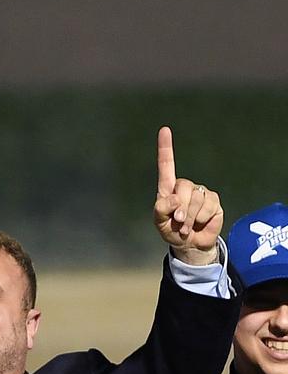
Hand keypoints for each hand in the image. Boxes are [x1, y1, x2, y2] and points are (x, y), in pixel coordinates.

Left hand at [153, 127, 222, 264]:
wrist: (190, 243)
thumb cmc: (171, 230)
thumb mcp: (159, 222)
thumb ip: (161, 210)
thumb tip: (174, 199)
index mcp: (168, 188)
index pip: (166, 165)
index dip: (165, 148)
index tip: (164, 130)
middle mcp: (184, 187)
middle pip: (182, 188)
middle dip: (180, 209)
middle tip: (178, 222)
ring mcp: (200, 192)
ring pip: (196, 199)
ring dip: (190, 218)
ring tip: (187, 226)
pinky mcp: (213, 200)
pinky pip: (209, 206)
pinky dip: (202, 218)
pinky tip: (200, 223)